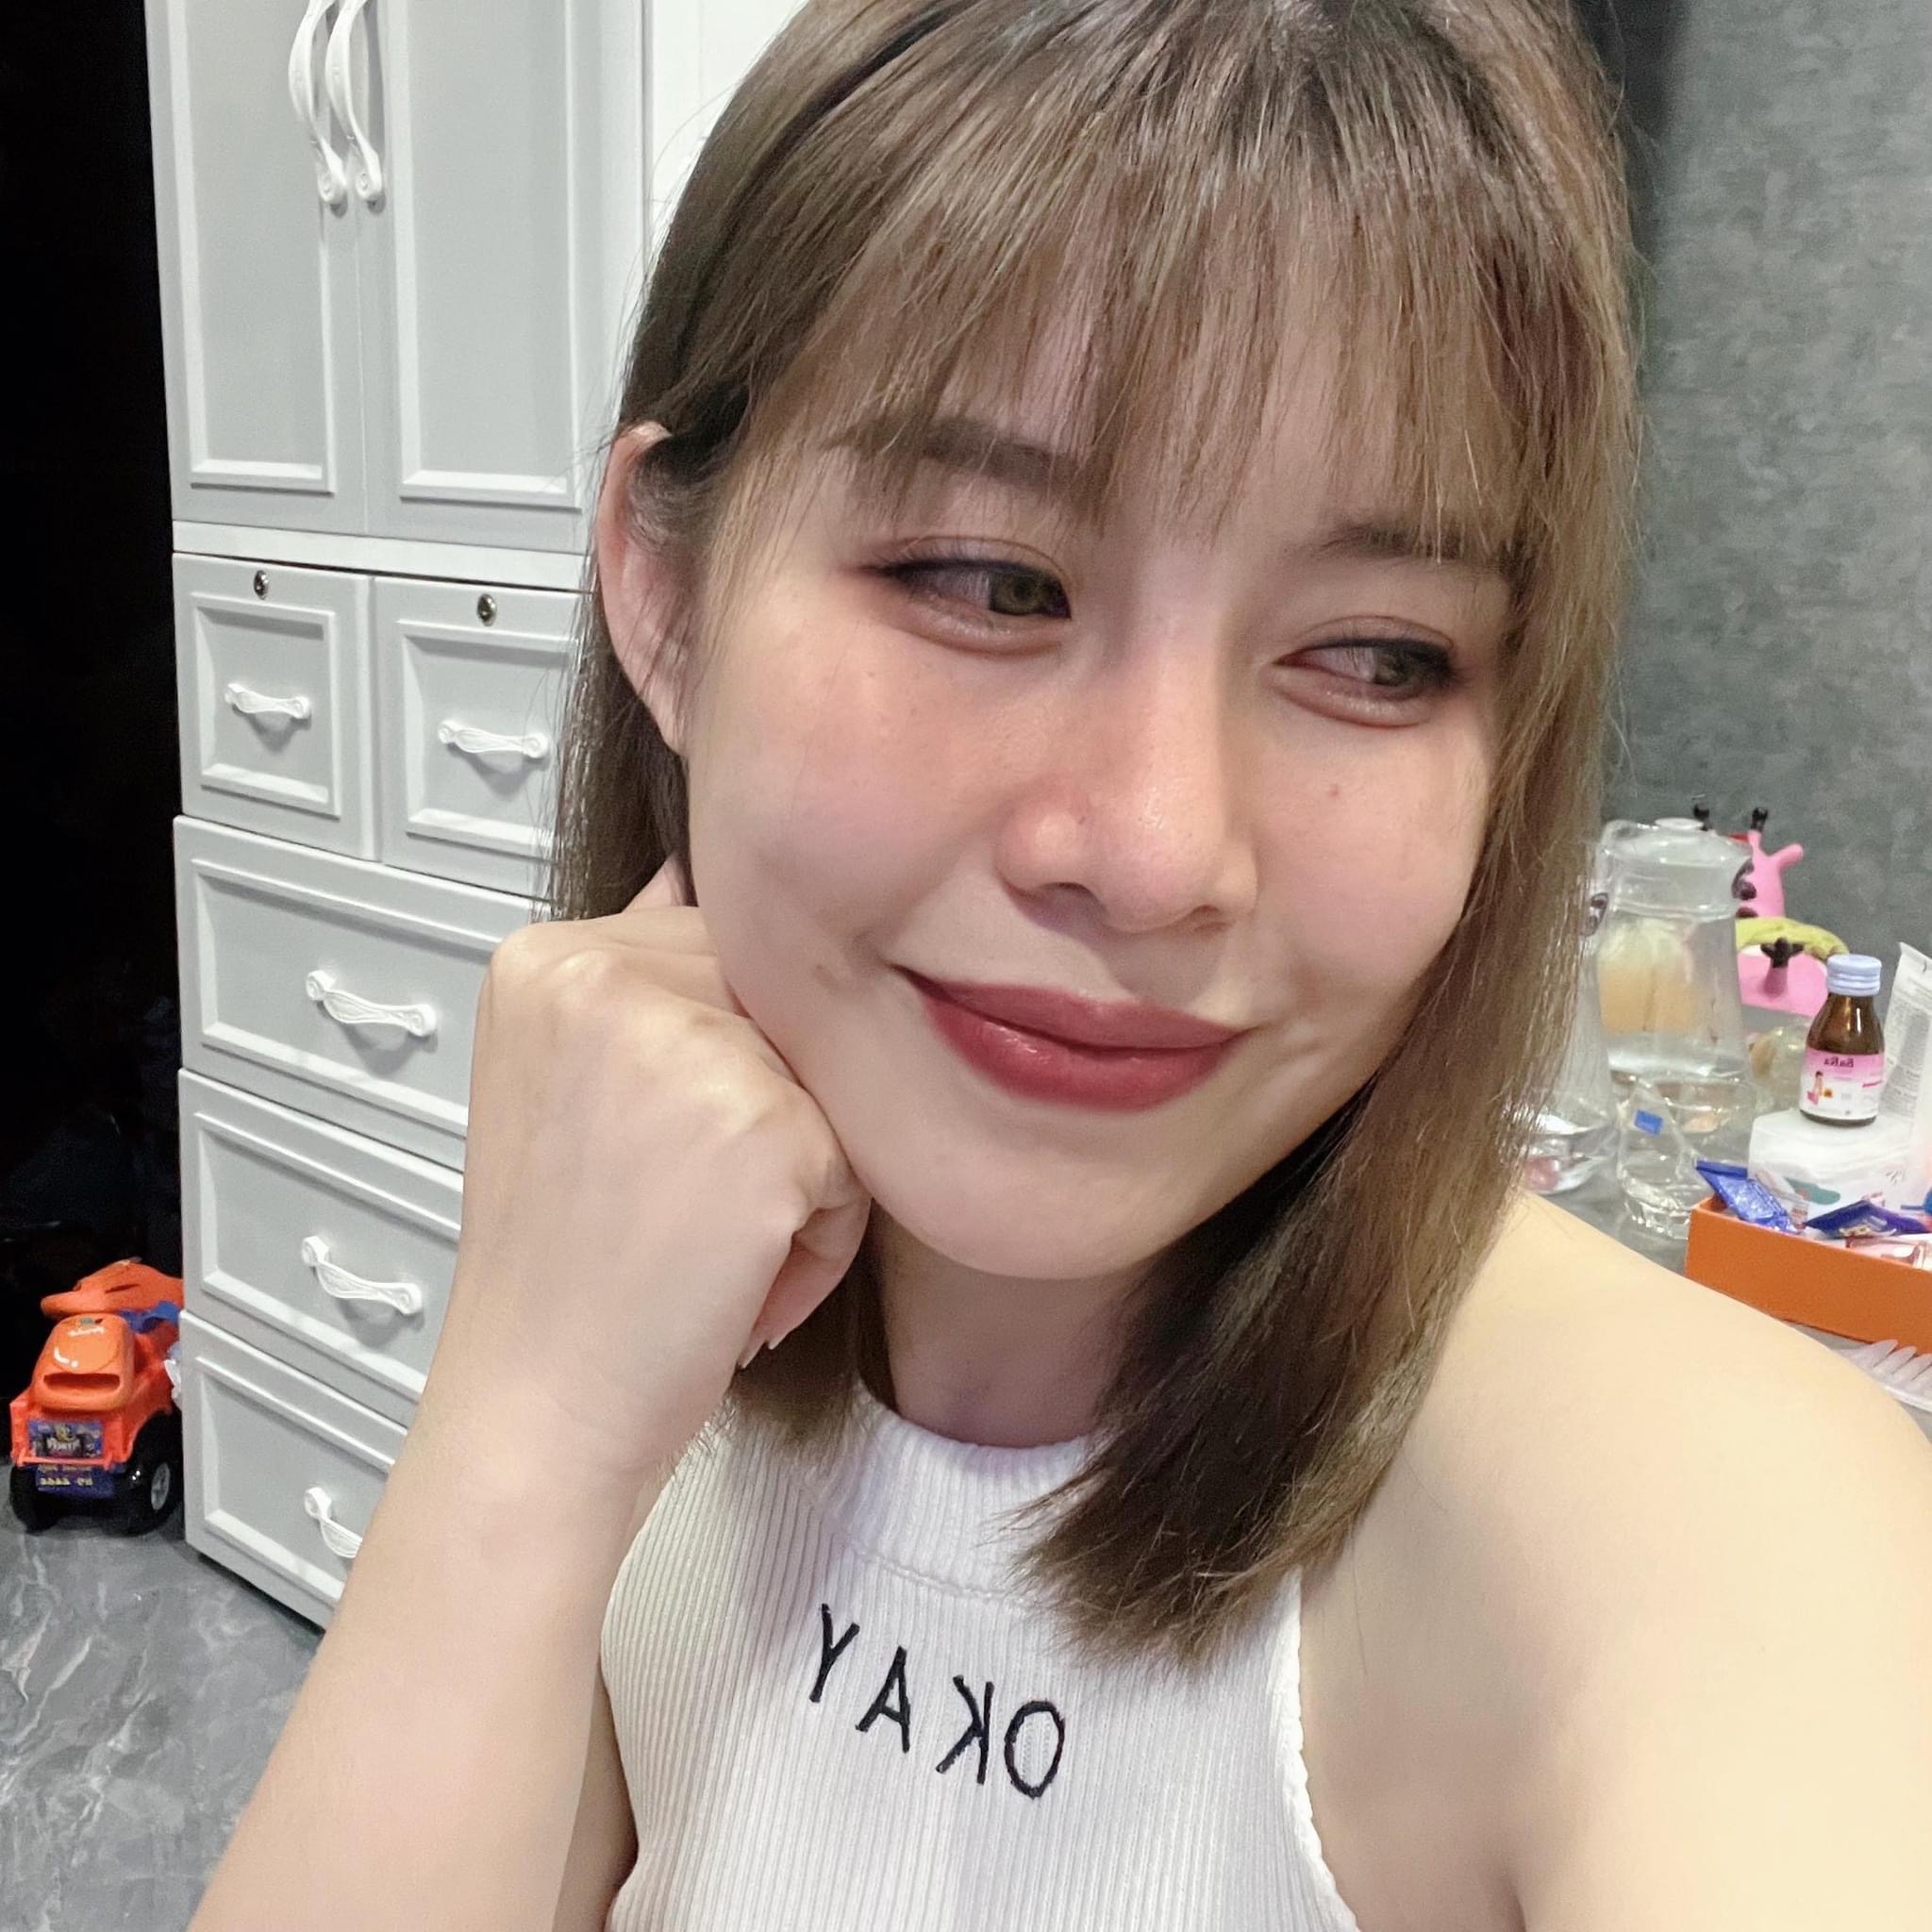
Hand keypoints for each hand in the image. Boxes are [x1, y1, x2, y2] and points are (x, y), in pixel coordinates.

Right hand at [422, 855, 871, 1493]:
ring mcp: (683, 1039)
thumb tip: (699, 869)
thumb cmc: (566, 1270)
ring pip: (830, 1080)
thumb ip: (643, 980)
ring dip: (802, 1176)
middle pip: (780, 1009)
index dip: (717, 1071)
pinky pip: (858, 1158)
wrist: (537, 1411)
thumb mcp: (568, 1083)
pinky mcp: (762, 1117)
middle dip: (768, 1116)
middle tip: (676, 1216)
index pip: (717, 958)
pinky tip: (738, 1284)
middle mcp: (602, 972)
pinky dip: (822, 1236)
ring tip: (705, 1250)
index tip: (648, 1163)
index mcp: (545, 956)